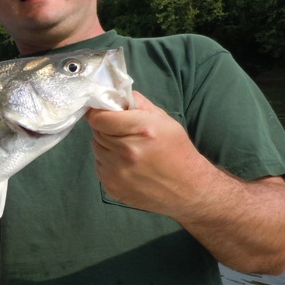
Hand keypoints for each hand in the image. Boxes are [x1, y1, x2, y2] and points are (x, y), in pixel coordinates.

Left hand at [85, 91, 207, 217]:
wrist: (187, 189)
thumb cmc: (177, 150)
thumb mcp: (164, 120)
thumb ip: (138, 104)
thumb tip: (115, 95)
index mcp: (141, 130)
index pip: (99, 117)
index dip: (98, 112)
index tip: (103, 112)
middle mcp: (126, 151)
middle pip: (97, 131)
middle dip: (105, 127)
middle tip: (119, 130)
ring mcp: (117, 172)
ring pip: (96, 148)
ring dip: (105, 144)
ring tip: (124, 147)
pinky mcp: (111, 187)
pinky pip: (99, 166)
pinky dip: (107, 161)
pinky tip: (124, 163)